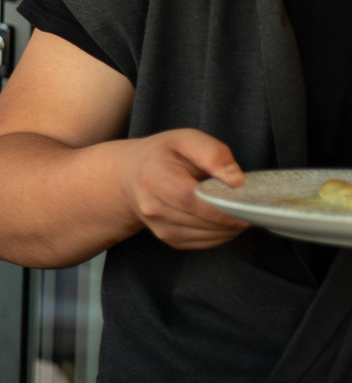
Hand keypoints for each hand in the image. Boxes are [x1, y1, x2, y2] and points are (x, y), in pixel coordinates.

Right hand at [124, 128, 250, 248]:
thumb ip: (213, 154)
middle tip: (251, 207)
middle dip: (232, 218)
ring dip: (229, 228)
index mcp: (154, 179)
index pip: (193, 200)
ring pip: (206, 235)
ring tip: (240, 211)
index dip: (223, 207)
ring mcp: (158, 227)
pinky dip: (220, 233)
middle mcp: (152, 207)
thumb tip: (236, 180)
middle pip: (202, 221)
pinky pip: (203, 242)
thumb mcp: (186, 140)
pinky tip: (224, 219)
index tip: (248, 206)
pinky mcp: (167, 238)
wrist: (130, 175)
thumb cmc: (163, 155)